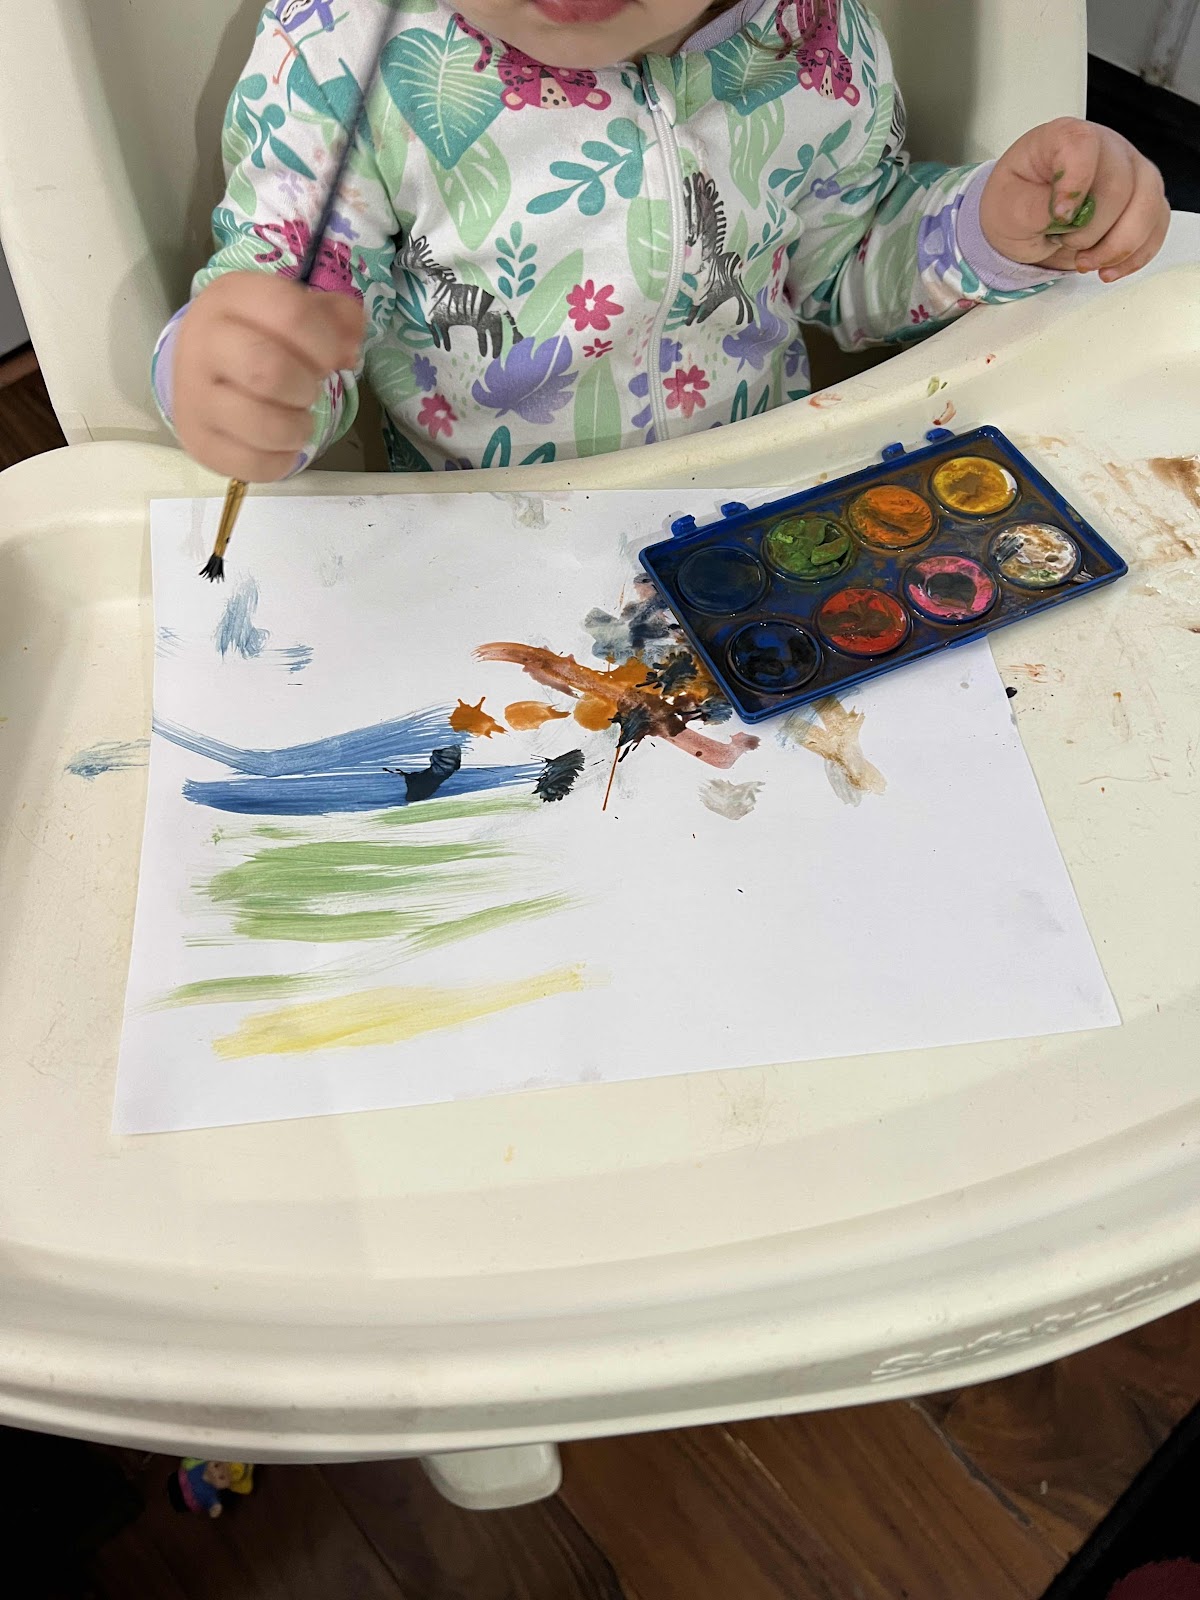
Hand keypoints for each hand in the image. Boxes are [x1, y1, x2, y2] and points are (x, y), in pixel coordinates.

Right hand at [173, 273, 364, 480]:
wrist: (202, 369)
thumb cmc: (258, 335)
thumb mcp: (293, 309)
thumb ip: (333, 317)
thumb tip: (350, 349)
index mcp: (230, 298)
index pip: (289, 313)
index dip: (326, 341)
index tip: (331, 357)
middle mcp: (203, 343)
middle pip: (269, 372)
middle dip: (306, 387)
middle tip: (308, 390)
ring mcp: (194, 396)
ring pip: (261, 424)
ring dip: (297, 429)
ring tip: (297, 421)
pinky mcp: (199, 442)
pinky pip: (253, 464)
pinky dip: (283, 461)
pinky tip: (282, 445)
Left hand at [980, 118, 1169, 280]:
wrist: (1026, 218)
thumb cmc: (1017, 202)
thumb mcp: (1006, 207)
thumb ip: (1032, 208)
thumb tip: (1063, 214)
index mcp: (1065, 137)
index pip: (1083, 146)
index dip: (1075, 185)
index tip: (1060, 218)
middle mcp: (1107, 148)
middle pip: (1120, 186)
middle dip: (1091, 230)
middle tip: (1064, 243)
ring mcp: (1132, 171)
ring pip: (1147, 206)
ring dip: (1116, 247)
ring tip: (1085, 262)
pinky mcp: (1144, 200)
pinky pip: (1156, 226)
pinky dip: (1134, 256)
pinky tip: (1108, 269)